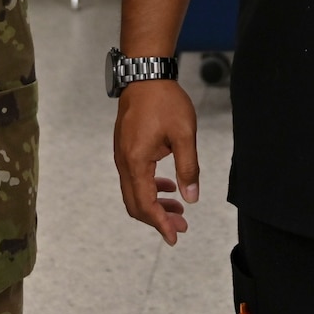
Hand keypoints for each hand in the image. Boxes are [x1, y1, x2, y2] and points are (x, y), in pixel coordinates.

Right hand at [113, 80, 199, 243]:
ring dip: (154, 205)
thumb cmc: (165, 101)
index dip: (159, 224)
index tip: (174, 237)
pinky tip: (168, 186)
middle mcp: (124, 162)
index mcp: (136, 162)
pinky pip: (134, 178)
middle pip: (135, 204)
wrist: (145, 76)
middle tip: (180, 228)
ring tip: (178, 211)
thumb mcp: (184, 134)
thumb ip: (188, 168)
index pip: (145, 204)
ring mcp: (122, 156)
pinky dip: (150, 188)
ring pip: (134, 192)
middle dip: (157, 219)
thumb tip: (191, 198)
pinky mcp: (126, 149)